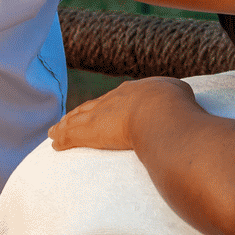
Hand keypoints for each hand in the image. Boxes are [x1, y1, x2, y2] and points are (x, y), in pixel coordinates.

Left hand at [48, 76, 193, 151]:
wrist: (159, 113)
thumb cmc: (173, 105)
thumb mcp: (178, 93)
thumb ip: (175, 97)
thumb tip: (181, 100)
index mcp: (134, 92)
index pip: (116, 100)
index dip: (108, 105)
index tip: (102, 109)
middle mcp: (113, 100)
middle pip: (92, 107)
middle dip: (81, 113)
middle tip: (70, 119)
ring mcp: (100, 114)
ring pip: (77, 120)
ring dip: (65, 126)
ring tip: (55, 131)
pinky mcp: (89, 131)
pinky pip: (69, 134)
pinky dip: (61, 138)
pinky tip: (54, 143)